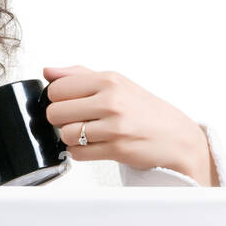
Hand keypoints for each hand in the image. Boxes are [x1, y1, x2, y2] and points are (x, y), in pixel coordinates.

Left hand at [42, 65, 212, 183]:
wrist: (177, 137)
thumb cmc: (145, 110)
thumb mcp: (116, 83)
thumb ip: (79, 75)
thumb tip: (48, 72)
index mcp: (109, 80)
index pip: (57, 88)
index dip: (57, 99)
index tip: (68, 103)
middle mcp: (112, 100)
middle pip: (55, 112)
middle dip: (60, 120)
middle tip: (77, 120)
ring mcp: (115, 126)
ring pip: (65, 134)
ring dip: (70, 138)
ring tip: (86, 134)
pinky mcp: (117, 149)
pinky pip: (78, 153)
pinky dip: (80, 152)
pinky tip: (94, 145)